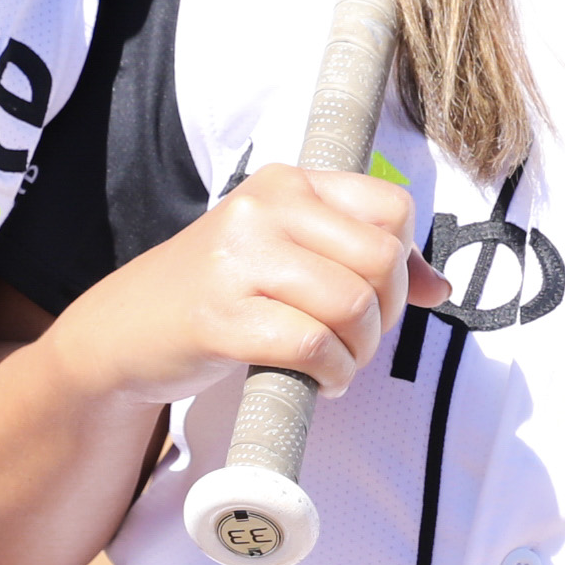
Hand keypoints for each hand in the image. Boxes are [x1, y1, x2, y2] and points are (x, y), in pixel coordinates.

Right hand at [52, 166, 445, 410]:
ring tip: (336, 365)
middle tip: (356, 341)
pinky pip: (312, 346)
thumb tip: (439, 287)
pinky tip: (316, 381)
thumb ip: (361, 259)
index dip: (403, 264)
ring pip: (352, 304)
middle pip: (380, 260)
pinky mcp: (221, 316)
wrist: (125, 330)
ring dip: (359, 352)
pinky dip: (330, 374)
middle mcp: (264, 207)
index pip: (393, 208)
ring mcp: (238, 259)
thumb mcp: (289, 255)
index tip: (377, 297)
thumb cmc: (220, 291)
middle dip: (385, 316)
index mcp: (288, 182)